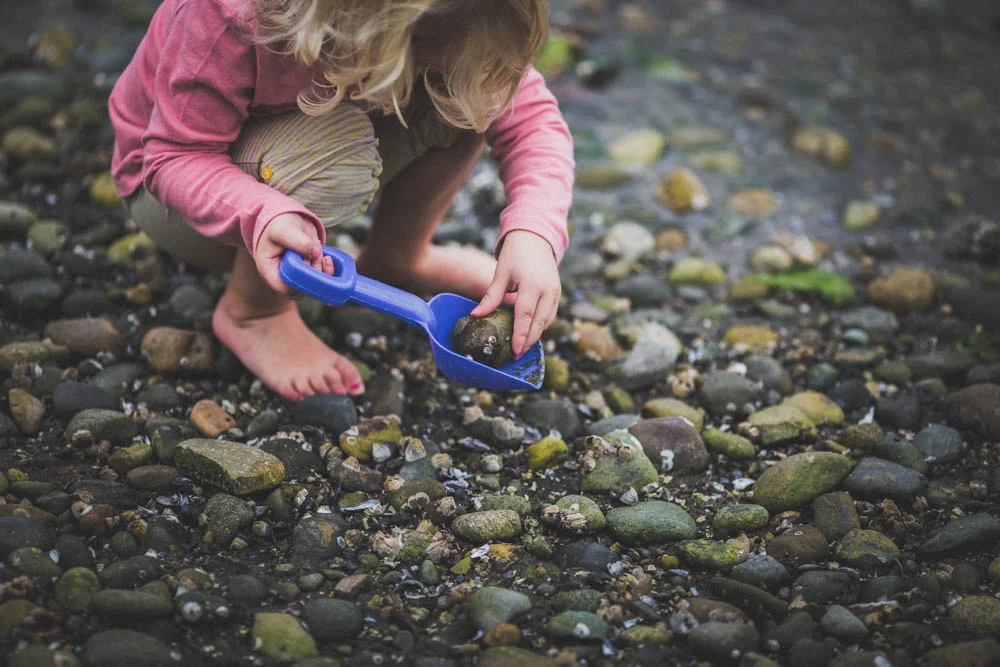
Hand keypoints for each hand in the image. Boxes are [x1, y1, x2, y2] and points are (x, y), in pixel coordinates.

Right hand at [255, 213, 332, 295]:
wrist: (288, 221)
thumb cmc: (279, 225)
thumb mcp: (282, 229)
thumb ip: (296, 240)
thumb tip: (315, 252)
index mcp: (269, 271)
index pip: (284, 288)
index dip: (300, 280)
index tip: (308, 260)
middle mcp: (283, 278)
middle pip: (302, 288)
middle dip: (313, 269)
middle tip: (314, 249)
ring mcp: (297, 278)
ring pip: (314, 285)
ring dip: (320, 266)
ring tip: (316, 246)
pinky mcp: (308, 274)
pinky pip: (322, 280)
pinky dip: (328, 269)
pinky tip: (328, 258)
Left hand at [471, 230, 560, 357]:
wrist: (536, 238)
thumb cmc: (515, 254)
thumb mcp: (501, 273)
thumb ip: (491, 296)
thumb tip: (475, 315)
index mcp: (533, 284)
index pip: (526, 316)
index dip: (521, 335)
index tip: (515, 351)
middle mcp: (548, 290)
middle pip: (539, 323)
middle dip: (528, 342)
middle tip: (516, 356)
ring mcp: (556, 293)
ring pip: (547, 322)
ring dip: (535, 335)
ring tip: (521, 348)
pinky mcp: (557, 294)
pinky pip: (550, 315)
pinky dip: (540, 326)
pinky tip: (529, 333)